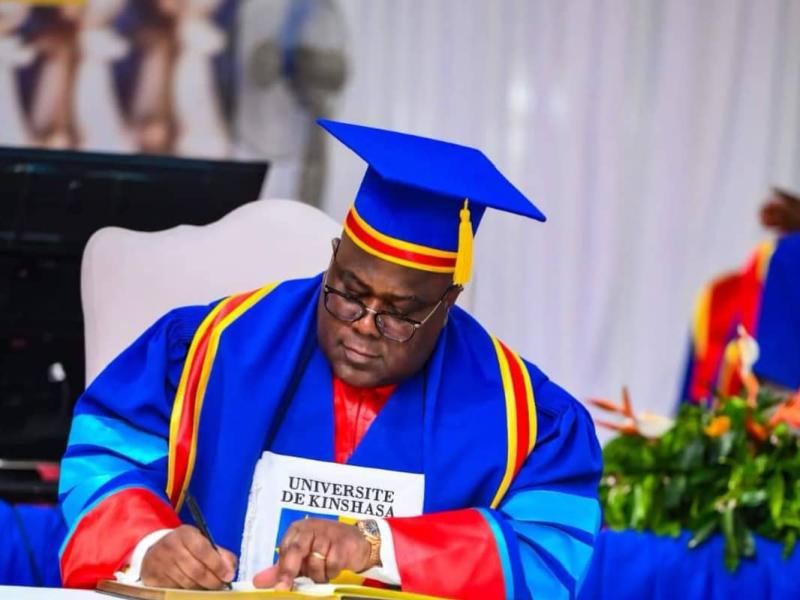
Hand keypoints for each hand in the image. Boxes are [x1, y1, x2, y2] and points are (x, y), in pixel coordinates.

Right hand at [140, 525, 236, 589]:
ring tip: (209, 587)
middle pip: (196, 570)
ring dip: (201, 588)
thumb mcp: (203, 541)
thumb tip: (230, 570)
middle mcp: (171, 546)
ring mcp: (160, 563)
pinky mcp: (153, 577)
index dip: (217, 565)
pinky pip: (175, 590)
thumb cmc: (185, 546)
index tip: (228, 576)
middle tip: (221, 585)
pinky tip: (194, 588)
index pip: (203, 550)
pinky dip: (187, 591)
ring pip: (186, 583)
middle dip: (212, 581)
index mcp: (185, 534)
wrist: (156, 550)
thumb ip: (220, 553)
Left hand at [252, 518, 374, 589]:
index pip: (285, 549)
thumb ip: (281, 569)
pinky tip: (335, 566)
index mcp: (297, 530)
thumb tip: (257, 582)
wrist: (358, 542)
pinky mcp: (342, 544)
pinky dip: (332, 572)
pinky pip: (331, 566)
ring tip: (324, 570)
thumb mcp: (302, 557)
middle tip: (285, 588)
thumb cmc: (326, 548)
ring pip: (315, 563)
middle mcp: (311, 528)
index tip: (278, 587)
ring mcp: (327, 534)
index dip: (281, 569)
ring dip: (318, 574)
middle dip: (290, 572)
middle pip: (296, 550)